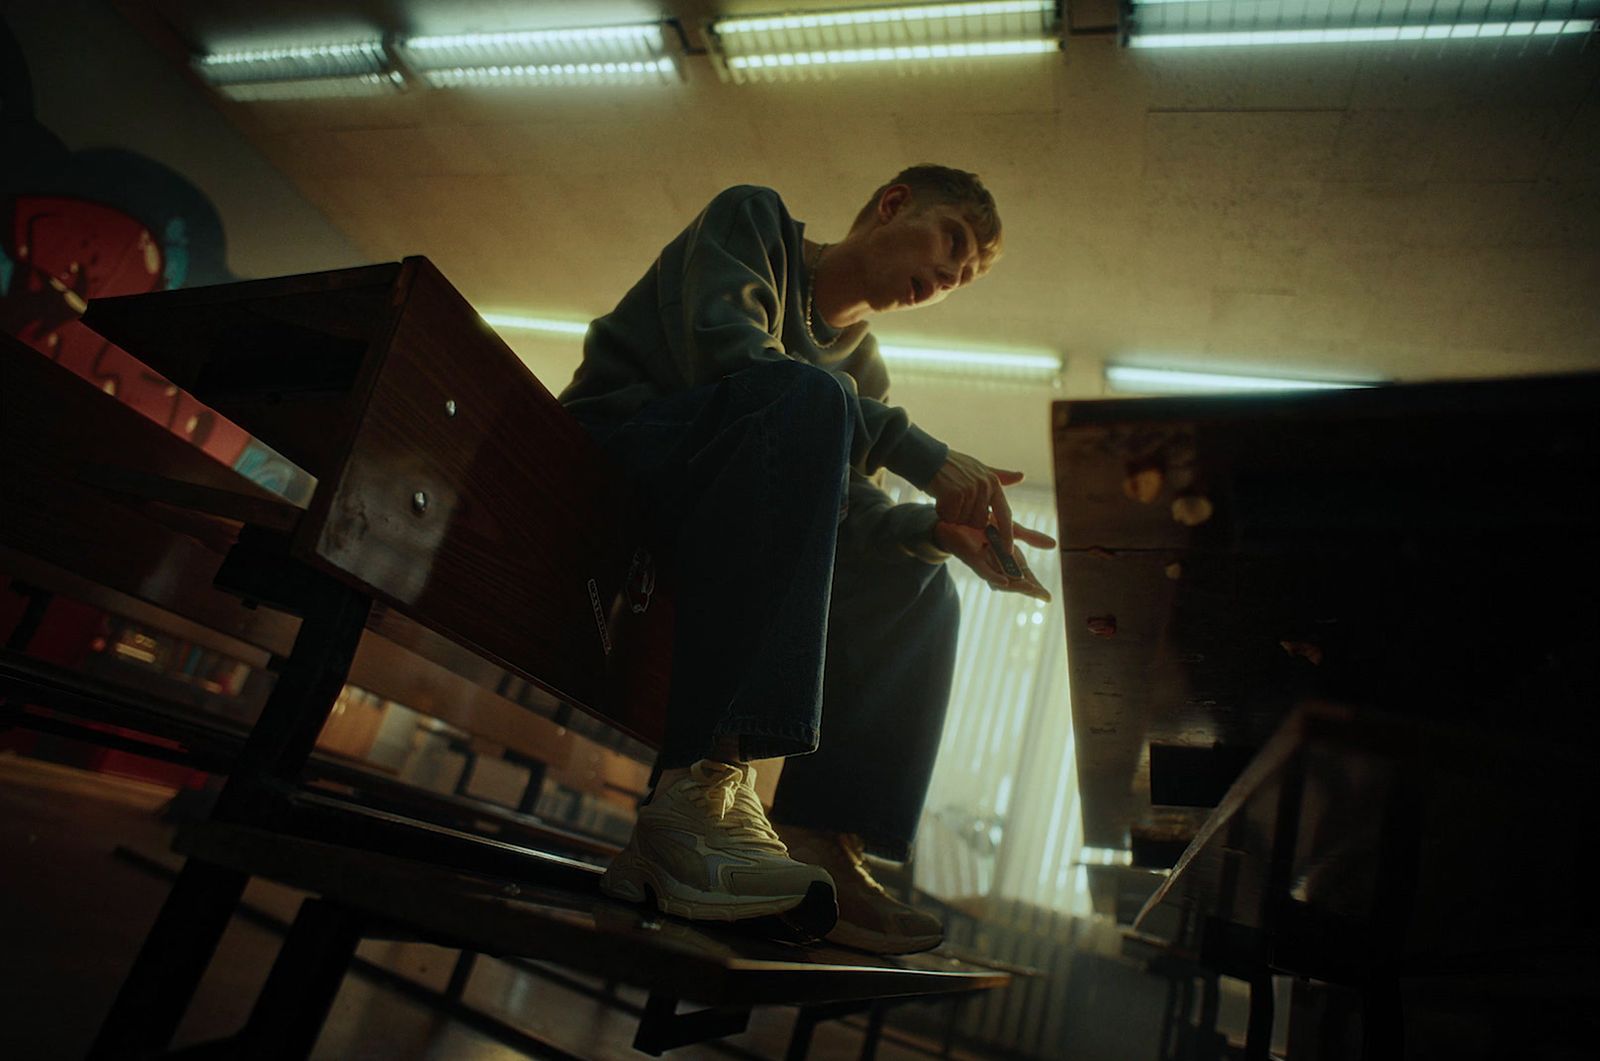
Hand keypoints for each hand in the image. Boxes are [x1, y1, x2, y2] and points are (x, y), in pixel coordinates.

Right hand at [927, 451, 1024, 550]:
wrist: (929, 458)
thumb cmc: (954, 466)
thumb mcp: (980, 469)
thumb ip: (1001, 476)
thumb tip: (1021, 476)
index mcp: (993, 483)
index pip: (1005, 514)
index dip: (1007, 534)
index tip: (1008, 551)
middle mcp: (984, 486)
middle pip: (979, 523)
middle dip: (966, 519)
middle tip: (956, 503)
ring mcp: (969, 490)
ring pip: (963, 521)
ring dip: (953, 516)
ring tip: (947, 497)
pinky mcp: (954, 494)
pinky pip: (950, 518)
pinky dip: (943, 513)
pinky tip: (940, 498)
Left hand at [933, 520, 1056, 601]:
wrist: (955, 520)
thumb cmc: (982, 526)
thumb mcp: (1011, 529)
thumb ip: (1031, 537)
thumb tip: (1054, 545)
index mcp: (1008, 559)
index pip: (1026, 576)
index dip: (1036, 587)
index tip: (1048, 598)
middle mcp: (997, 566)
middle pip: (1016, 582)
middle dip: (1029, 589)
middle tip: (1043, 596)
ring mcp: (985, 564)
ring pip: (1001, 580)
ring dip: (1015, 586)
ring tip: (1030, 589)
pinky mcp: (972, 559)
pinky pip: (984, 571)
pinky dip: (994, 577)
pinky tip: (1004, 583)